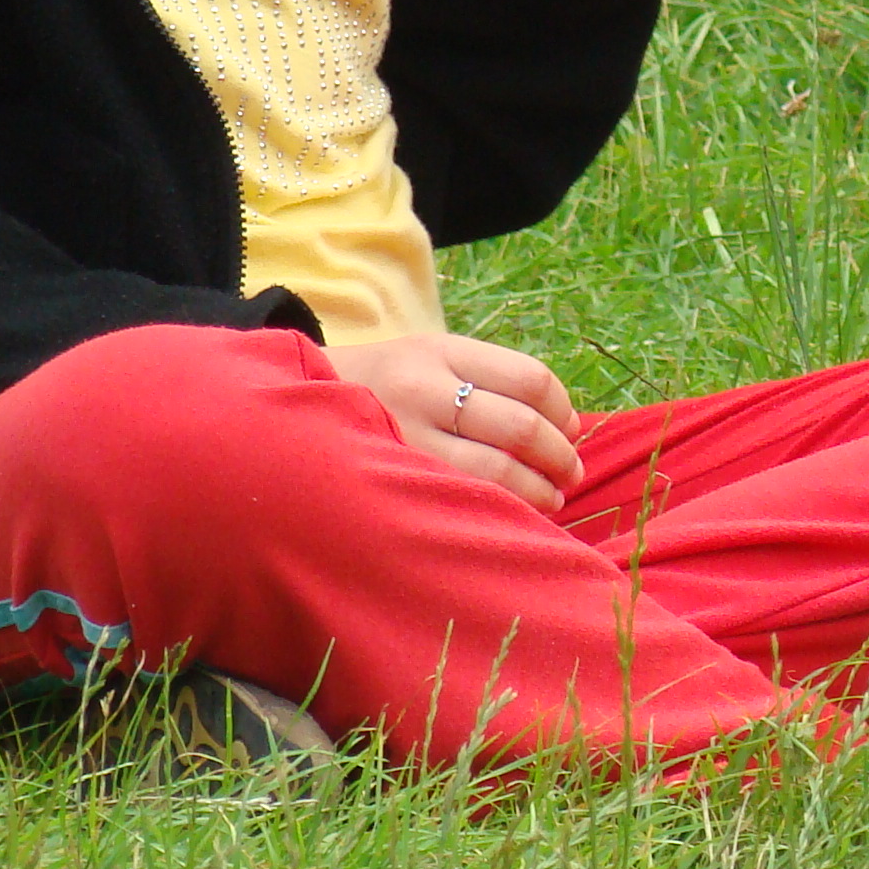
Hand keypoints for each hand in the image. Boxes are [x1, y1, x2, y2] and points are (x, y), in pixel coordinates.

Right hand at [326, 332, 584, 512]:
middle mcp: (422, 391)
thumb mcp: (429, 356)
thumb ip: (489, 380)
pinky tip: (510, 516)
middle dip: (558, 456)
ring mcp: (402, 438)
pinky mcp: (387, 479)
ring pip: (492, 471)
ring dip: (535, 490)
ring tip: (551, 499)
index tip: (573, 431)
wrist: (295, 401)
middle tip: (572, 474)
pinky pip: (457, 499)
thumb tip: (566, 427)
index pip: (529, 379)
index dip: (563, 410)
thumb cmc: (384, 384)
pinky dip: (496, 509)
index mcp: (440, 352)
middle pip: (518, 426)